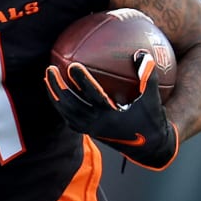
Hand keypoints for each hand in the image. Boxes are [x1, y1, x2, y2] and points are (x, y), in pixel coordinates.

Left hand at [43, 50, 178, 169]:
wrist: (148, 147)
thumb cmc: (151, 120)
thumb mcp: (152, 99)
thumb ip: (148, 76)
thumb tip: (141, 53)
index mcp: (112, 115)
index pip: (93, 95)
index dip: (82, 80)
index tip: (73, 65)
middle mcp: (97, 123)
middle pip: (71, 105)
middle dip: (58, 87)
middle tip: (50, 68)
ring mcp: (90, 129)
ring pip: (66, 112)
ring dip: (55, 95)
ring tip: (47, 77)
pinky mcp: (88, 132)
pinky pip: (69, 117)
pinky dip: (60, 104)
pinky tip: (55, 92)